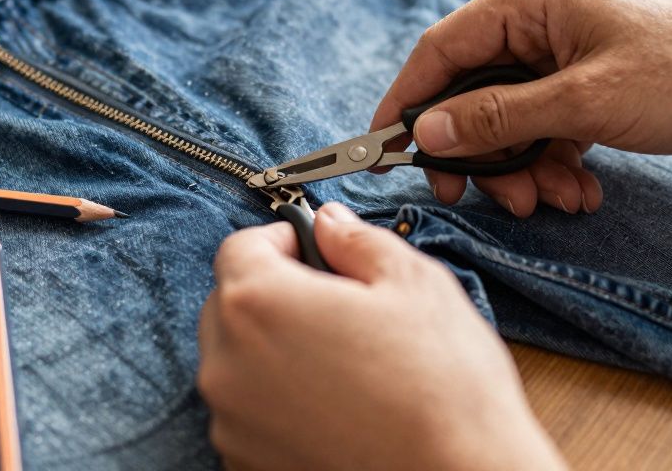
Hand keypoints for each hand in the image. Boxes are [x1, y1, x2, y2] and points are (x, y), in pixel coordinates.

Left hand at [197, 203, 564, 470]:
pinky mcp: (247, 465)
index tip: (315, 250)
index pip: (239, 248)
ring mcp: (232, 423)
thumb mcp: (415, 284)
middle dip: (274, 294)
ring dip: (274, 351)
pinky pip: (249, 415)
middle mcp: (228, 365)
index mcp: (259, 304)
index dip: (281, 240)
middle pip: (230, 305)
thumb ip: (358, 242)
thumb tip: (331, 225)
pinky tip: (336, 406)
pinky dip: (279, 403)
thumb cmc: (443, 389)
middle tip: (335, 305)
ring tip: (343, 362)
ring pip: (238, 362)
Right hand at [371, 0, 671, 215]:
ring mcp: (569, 53)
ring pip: (510, 119)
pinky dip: (554, 164)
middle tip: (473, 196)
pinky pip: (547, 130)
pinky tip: (582, 190)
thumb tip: (428, 133)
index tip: (382, 148)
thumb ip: (498, 118)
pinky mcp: (593, 87)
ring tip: (551, 199)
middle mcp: (545, 19)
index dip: (408, 100)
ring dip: (521, 167)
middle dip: (478, 150)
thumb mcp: (585, 102)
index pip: (444, 48)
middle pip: (474, 90)